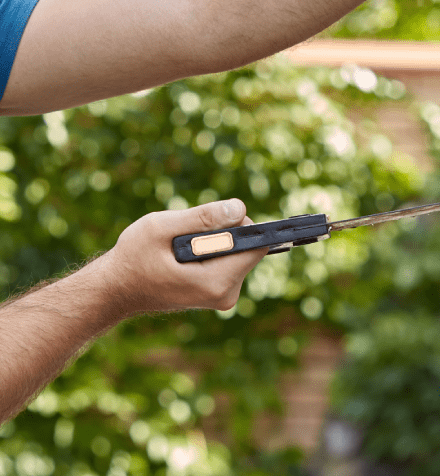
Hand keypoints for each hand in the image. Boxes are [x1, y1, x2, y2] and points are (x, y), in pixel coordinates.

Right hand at [104, 199, 266, 316]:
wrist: (116, 290)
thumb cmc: (133, 258)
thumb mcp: (161, 228)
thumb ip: (203, 217)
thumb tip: (240, 208)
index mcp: (217, 283)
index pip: (257, 246)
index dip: (239, 225)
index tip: (212, 220)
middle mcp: (226, 295)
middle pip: (248, 248)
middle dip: (223, 233)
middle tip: (186, 236)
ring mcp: (223, 297)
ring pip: (237, 253)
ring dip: (215, 241)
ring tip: (181, 249)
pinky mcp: (219, 294)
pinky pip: (228, 261)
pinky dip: (211, 251)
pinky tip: (184, 257)